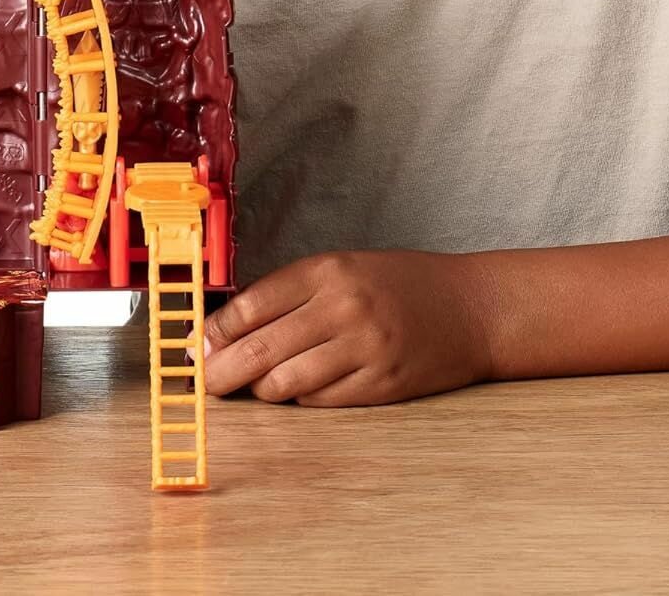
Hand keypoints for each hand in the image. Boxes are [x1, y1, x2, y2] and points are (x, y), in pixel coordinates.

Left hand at [201, 249, 493, 406]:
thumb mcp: (345, 268)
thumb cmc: (402, 284)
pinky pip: (319, 402)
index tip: (196, 345)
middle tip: (203, 381)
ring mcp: (364, 350)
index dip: (215, 331)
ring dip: (262, 388)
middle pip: (260, 349)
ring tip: (257, 382)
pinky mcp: (380, 387)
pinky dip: (301, 398)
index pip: (252, 306)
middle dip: (221, 371)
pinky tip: (303, 385)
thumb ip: (292, 293)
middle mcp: (344, 308)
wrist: (472, 308)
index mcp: (329, 271)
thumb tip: (228, 326)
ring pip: (284, 383)